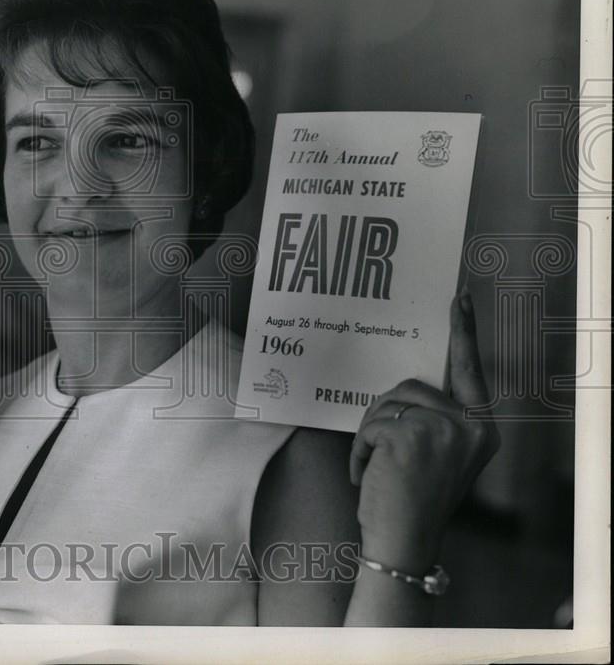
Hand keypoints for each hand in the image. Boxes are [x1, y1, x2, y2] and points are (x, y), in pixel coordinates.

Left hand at [349, 292, 500, 573]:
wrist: (403, 543)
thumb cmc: (411, 500)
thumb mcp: (436, 454)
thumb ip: (434, 418)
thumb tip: (409, 388)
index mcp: (481, 429)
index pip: (469, 372)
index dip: (463, 333)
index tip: (459, 300)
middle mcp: (472, 426)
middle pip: (411, 387)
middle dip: (384, 415)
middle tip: (380, 451)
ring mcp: (445, 428)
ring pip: (388, 403)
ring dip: (371, 434)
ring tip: (375, 468)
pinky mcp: (412, 433)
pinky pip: (372, 424)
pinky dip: (361, 449)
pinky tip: (367, 476)